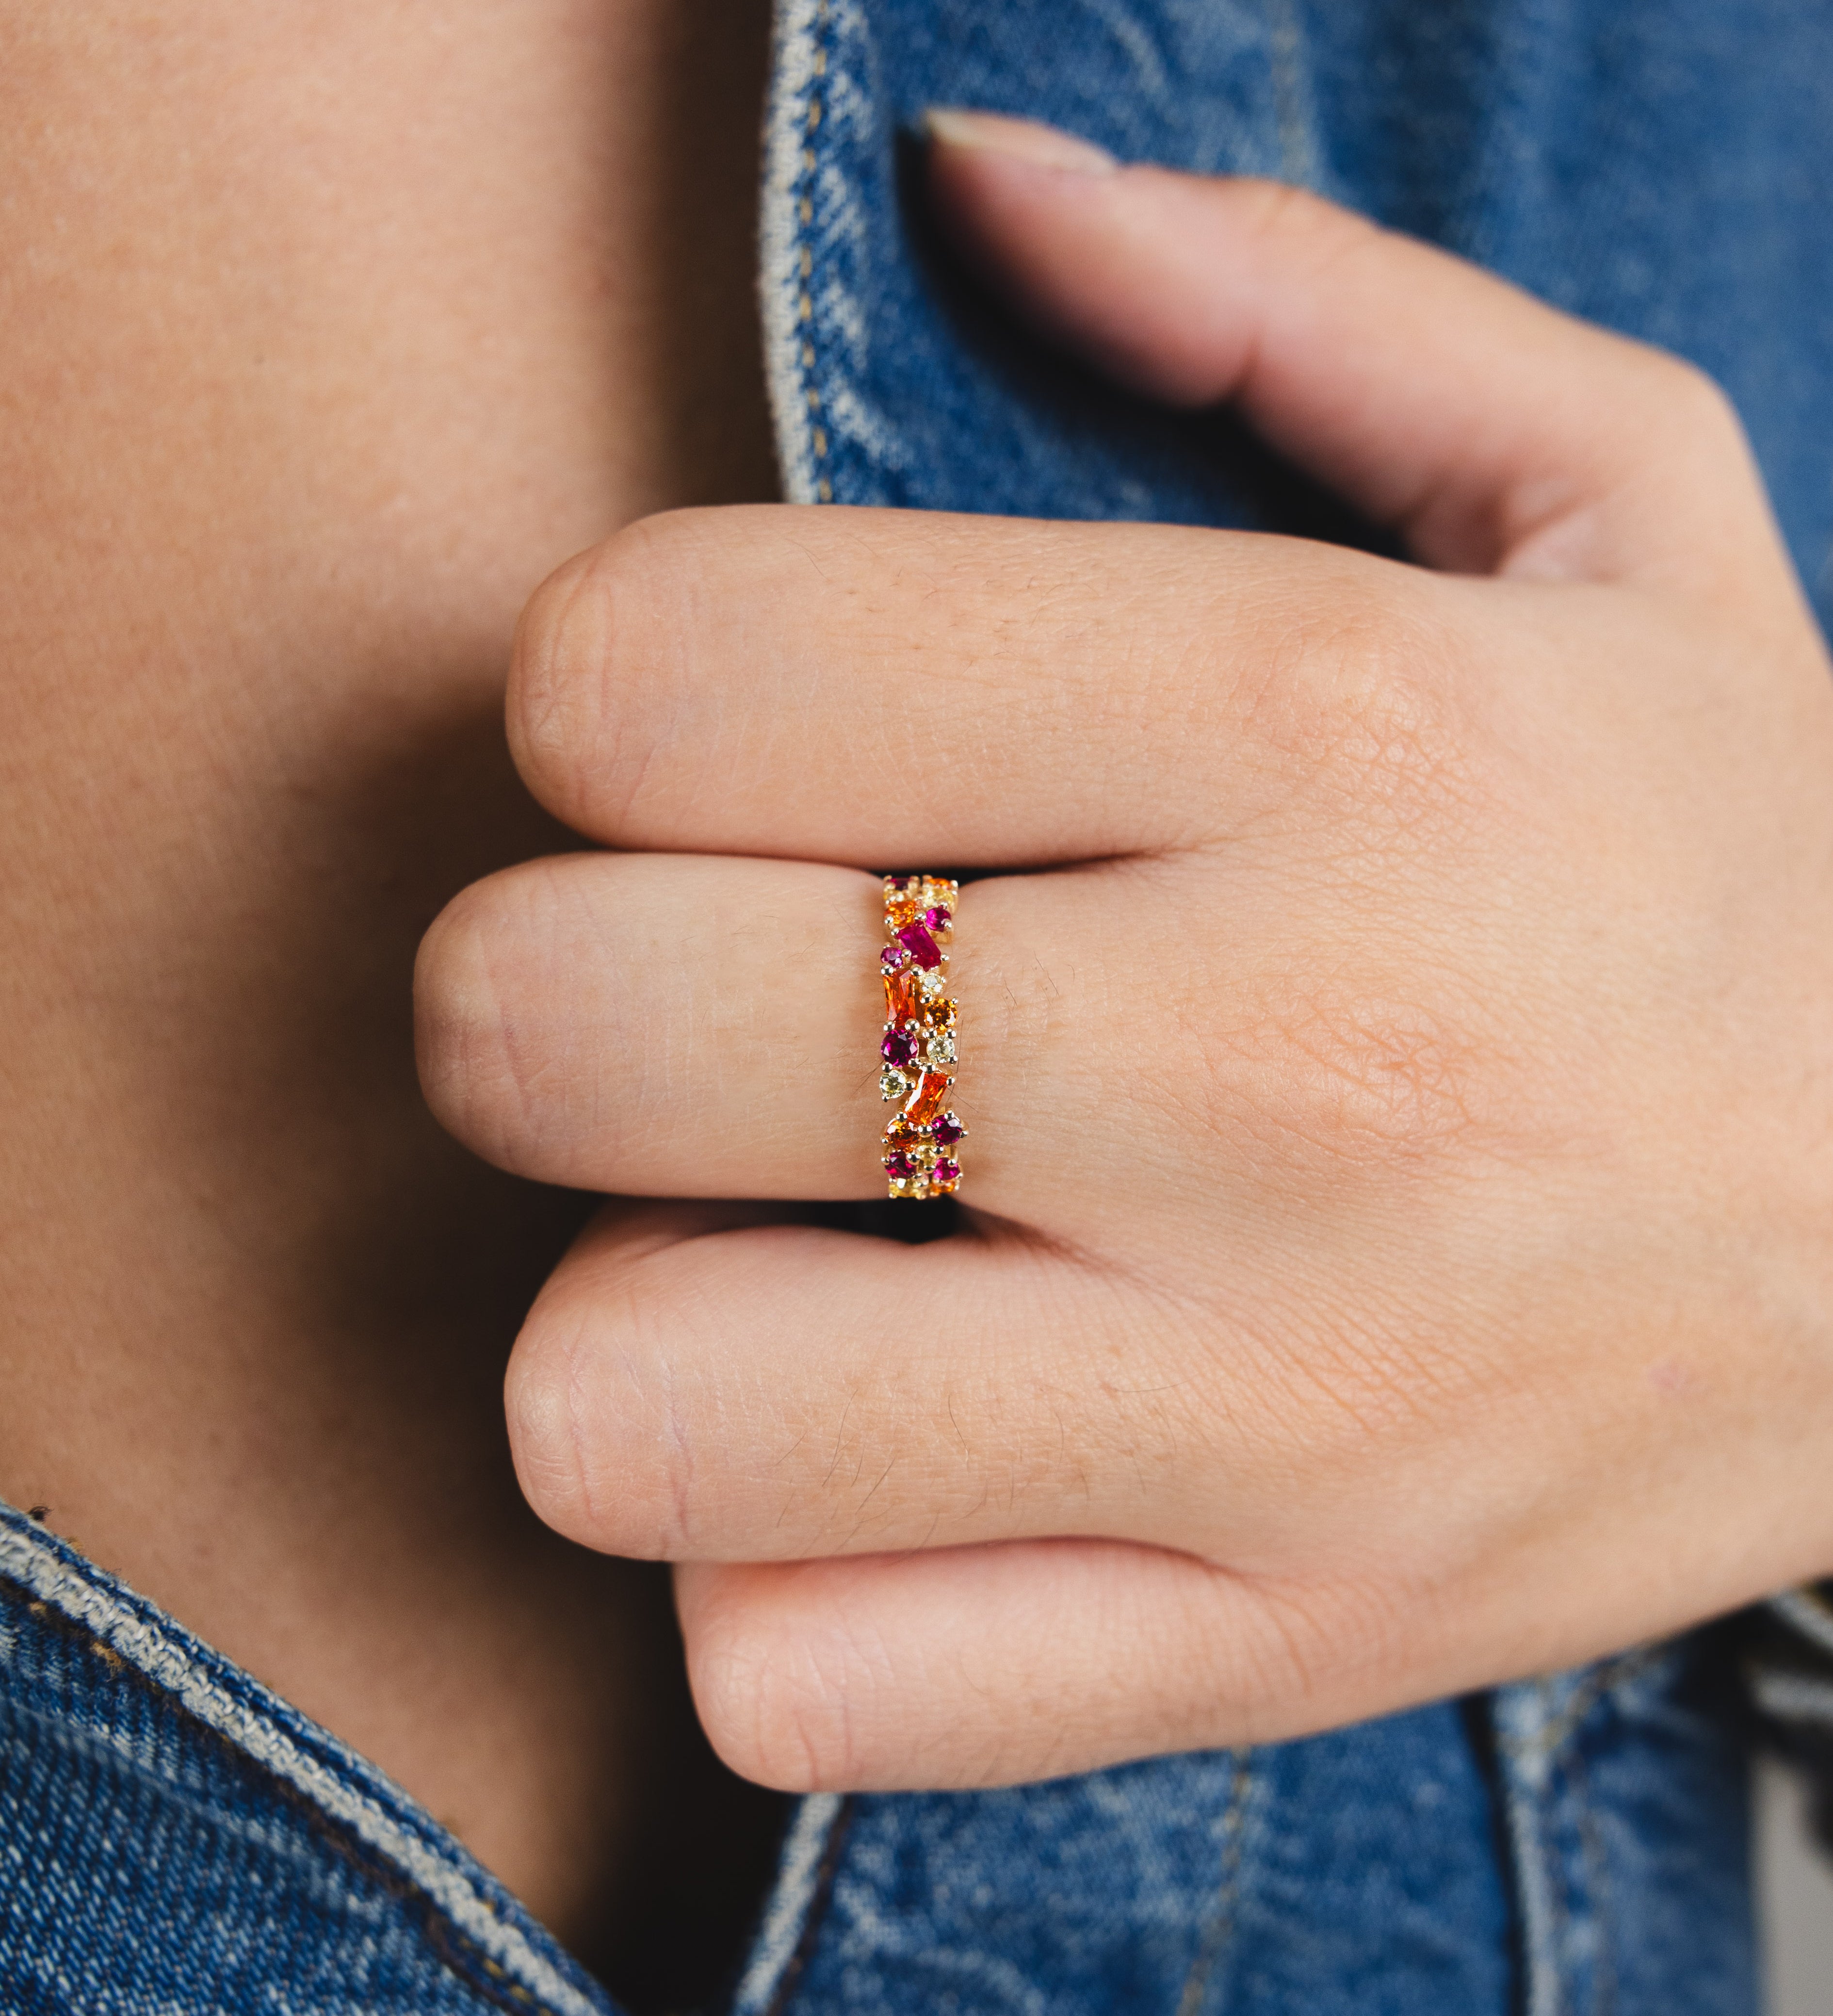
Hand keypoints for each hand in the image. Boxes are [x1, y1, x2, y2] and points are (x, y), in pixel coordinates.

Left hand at [415, 113, 1832, 1792]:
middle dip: (534, 1007)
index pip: (669, 677)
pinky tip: (878, 1455)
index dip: (598, 700)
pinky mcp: (1268, 1649)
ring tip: (769, 1255)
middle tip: (662, 1009)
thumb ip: (1283, 299)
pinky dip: (766, 1565)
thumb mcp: (1611, 504)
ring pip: (634, 1399)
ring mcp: (1274, 1416)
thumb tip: (974, 174)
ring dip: (625, 1314)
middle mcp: (1286, 1076)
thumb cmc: (1725, 854)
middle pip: (578, 1032)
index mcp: (1334, 727)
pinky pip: (790, 1665)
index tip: (697, 757)